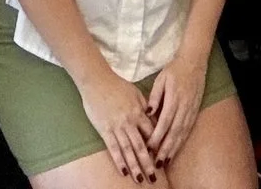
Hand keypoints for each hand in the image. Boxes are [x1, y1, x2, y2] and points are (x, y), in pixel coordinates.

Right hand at [74, 62, 158, 183]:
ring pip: (128, 150)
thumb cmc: (117, 86)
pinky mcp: (105, 130)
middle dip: (148, 163)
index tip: (163, 158)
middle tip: (154, 178)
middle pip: (142, 146)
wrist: (97, 81)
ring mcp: (117, 127)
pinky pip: (113, 148)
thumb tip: (153, 118)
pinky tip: (123, 171)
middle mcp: (130, 122)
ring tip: (140, 179)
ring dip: (135, 166)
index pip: (152, 132)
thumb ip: (145, 107)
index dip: (158, 146)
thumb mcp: (136, 93)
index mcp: (139, 112)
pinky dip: (119, 161)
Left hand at [146, 44, 208, 162]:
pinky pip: (188, 129)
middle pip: (174, 131)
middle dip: (166, 148)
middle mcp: (184, 106)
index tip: (149, 147)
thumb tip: (148, 113)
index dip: (158, 136)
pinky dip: (182, 141)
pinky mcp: (195, 110)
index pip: (165, 121)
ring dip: (174, 148)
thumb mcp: (161, 79)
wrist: (194, 61)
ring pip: (182, 132)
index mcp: (174, 97)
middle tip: (158, 162)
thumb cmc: (174, 69)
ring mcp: (191, 109)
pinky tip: (176, 149)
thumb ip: (155, 97)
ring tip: (166, 161)